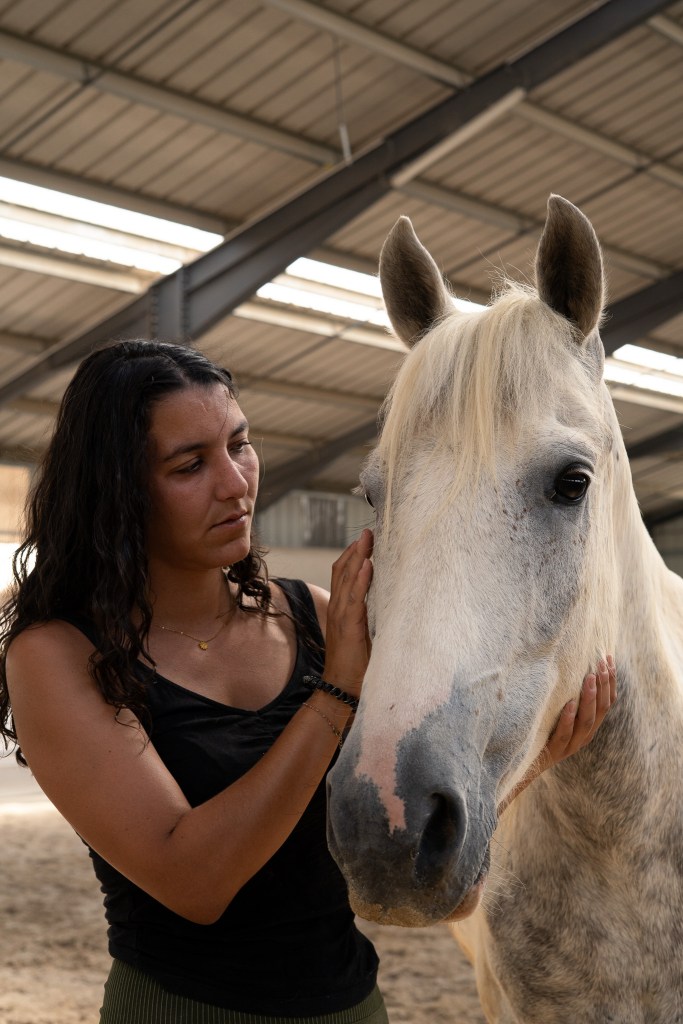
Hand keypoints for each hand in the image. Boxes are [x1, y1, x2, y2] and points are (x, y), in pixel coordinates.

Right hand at [322, 529, 372, 696]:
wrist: (341, 689)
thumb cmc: (354, 666)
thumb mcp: (362, 635)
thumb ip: (367, 618)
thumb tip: (386, 605)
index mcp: (341, 610)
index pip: (343, 575)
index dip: (352, 556)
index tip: (364, 540)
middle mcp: (338, 609)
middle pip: (343, 570)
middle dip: (355, 550)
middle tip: (368, 532)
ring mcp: (342, 617)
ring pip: (347, 579)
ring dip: (357, 557)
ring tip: (367, 539)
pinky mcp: (349, 627)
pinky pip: (354, 599)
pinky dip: (360, 580)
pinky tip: (368, 565)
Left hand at [498, 656, 615, 813]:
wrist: (521, 764)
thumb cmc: (538, 731)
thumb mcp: (555, 710)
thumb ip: (565, 693)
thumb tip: (569, 662)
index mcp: (588, 726)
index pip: (607, 702)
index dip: (611, 681)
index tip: (609, 658)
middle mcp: (583, 736)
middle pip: (601, 710)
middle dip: (603, 685)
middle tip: (601, 663)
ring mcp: (570, 746)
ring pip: (586, 722)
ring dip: (589, 698)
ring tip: (589, 677)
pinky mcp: (554, 752)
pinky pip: (563, 735)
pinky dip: (568, 719)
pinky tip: (568, 704)